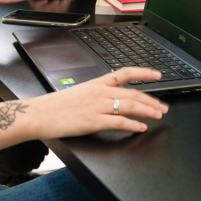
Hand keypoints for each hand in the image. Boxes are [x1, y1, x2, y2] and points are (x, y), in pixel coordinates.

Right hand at [25, 68, 168, 136]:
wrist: (37, 114)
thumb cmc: (52, 107)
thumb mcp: (76, 94)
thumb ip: (93, 96)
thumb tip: (106, 102)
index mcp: (95, 84)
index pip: (124, 73)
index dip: (143, 72)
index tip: (157, 74)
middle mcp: (98, 92)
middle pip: (131, 92)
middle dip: (151, 100)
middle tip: (163, 107)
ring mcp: (96, 106)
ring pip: (129, 105)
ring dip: (147, 110)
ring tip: (158, 115)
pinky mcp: (93, 121)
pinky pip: (118, 122)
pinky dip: (132, 125)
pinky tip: (141, 128)